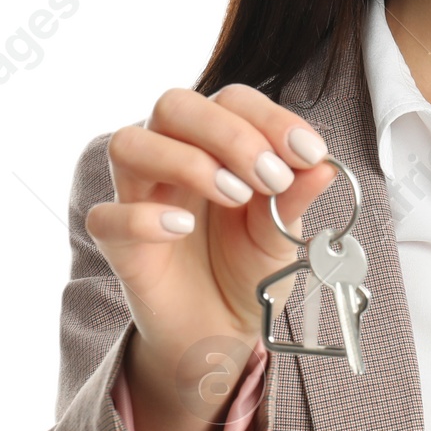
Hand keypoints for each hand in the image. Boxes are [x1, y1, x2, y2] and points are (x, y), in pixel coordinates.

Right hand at [86, 84, 335, 430]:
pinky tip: (182, 229)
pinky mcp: (118, 244)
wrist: (221, 331)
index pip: (232, 99)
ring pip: (129, 144)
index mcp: (217, 143)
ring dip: (185, 161)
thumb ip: (296, 199)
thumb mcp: (283, 234)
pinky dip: (142, 217)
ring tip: (234, 197)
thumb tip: (325, 167)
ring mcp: (139, 196)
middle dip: (228, 133)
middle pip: (173, 105)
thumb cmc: (248, 267)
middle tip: (269, 176)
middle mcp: (172, 156)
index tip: (309, 153)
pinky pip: (105, 216)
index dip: (271, 118)